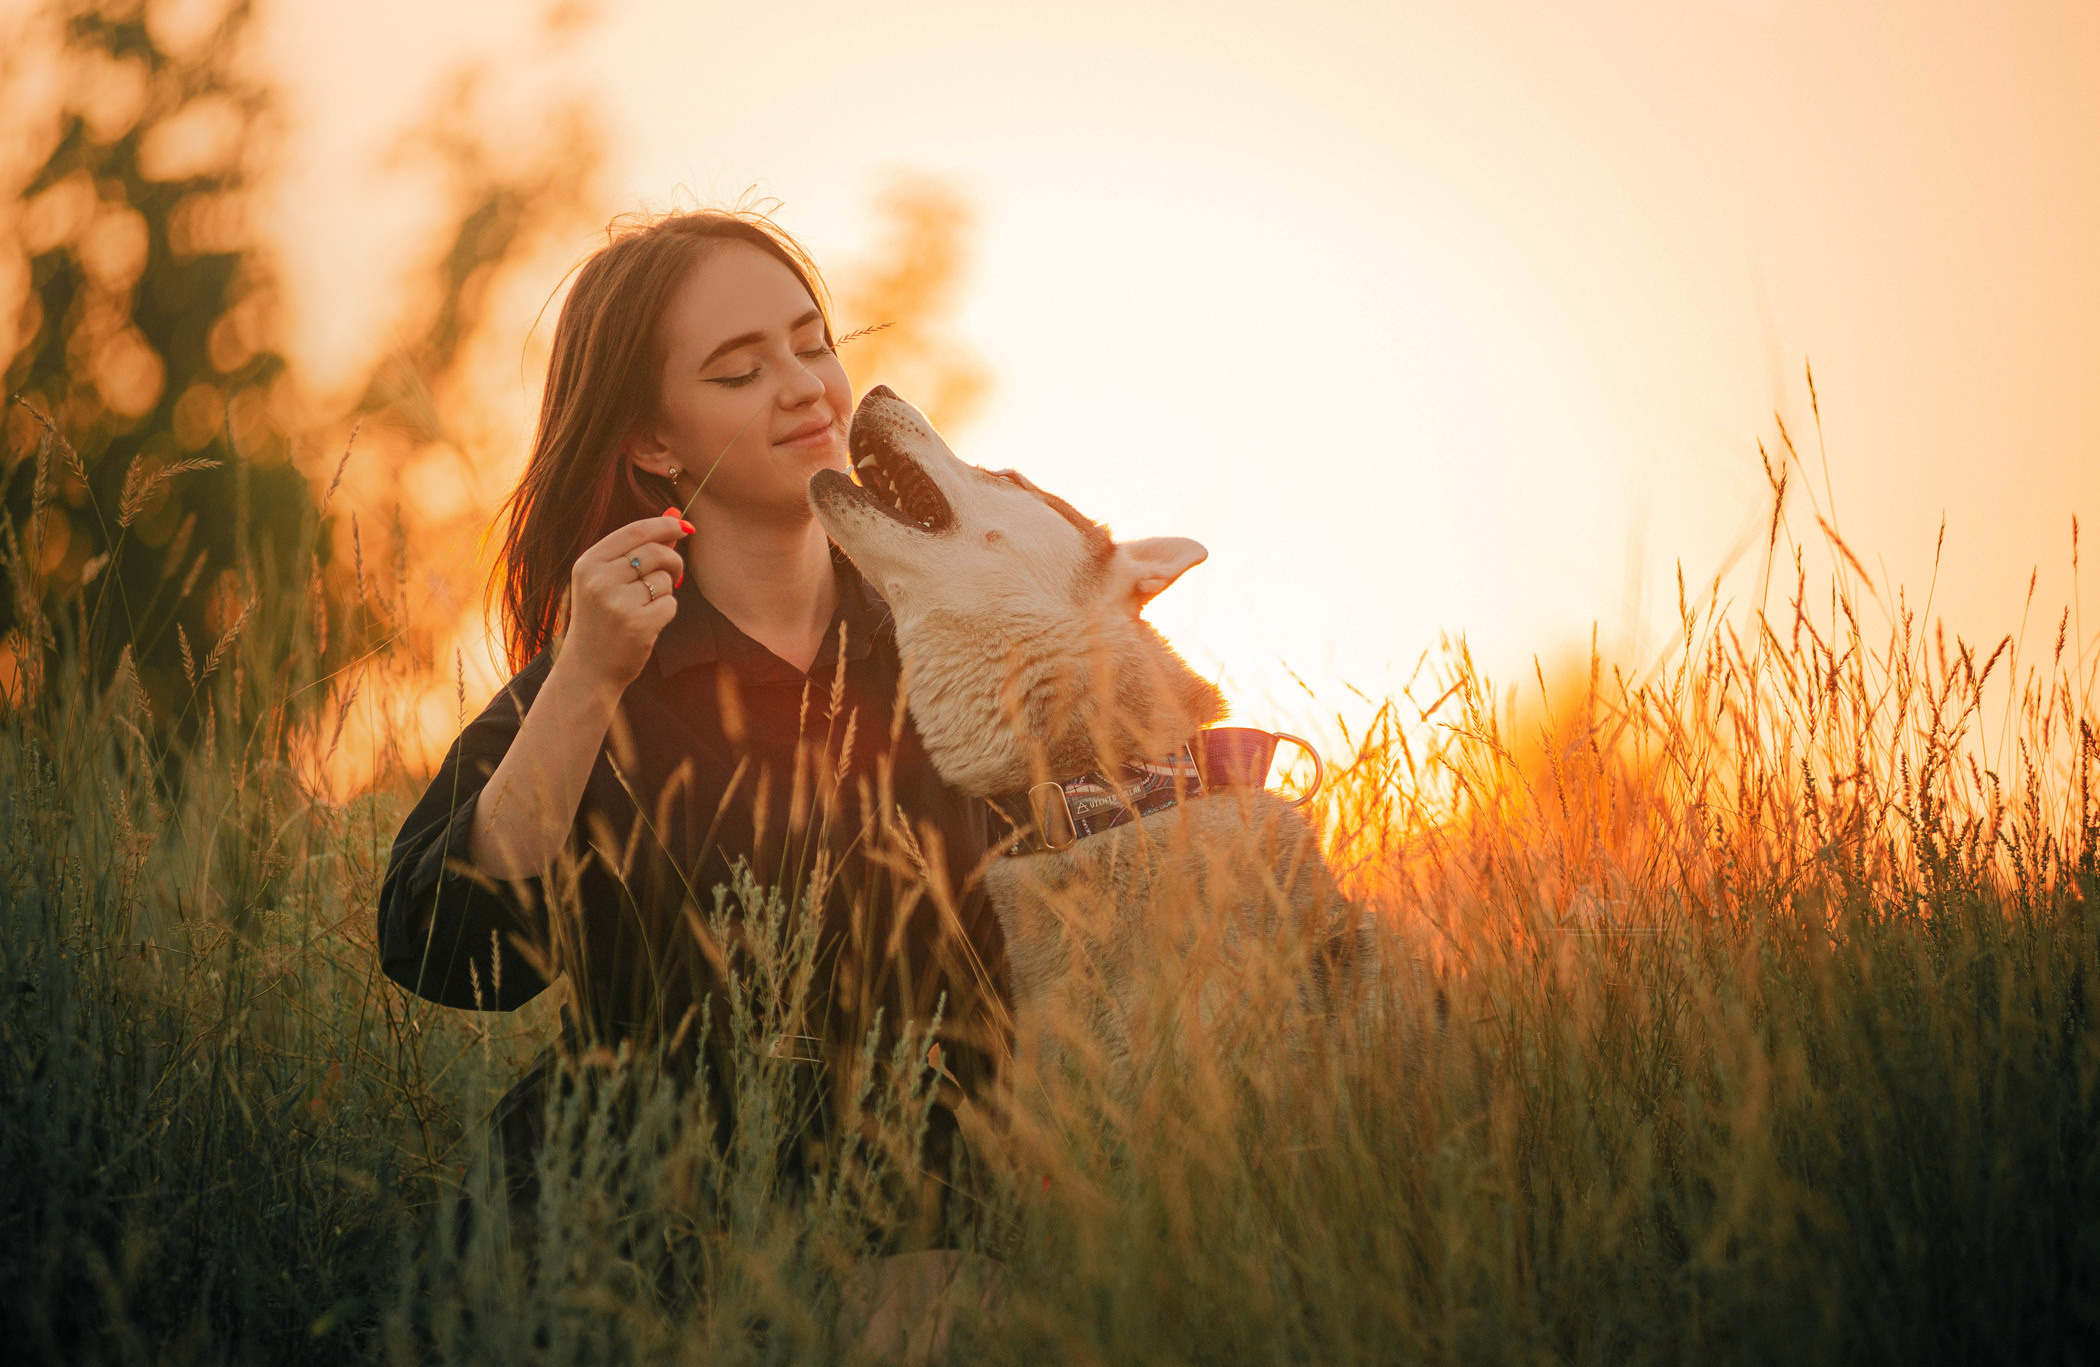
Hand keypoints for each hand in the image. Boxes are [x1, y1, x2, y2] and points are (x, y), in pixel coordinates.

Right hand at [556, 509, 690, 696]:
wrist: (588, 669)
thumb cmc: (601, 619)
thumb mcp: (607, 580)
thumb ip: (639, 549)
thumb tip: (675, 517)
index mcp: (588, 564)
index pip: (635, 531)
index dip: (664, 525)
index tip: (683, 526)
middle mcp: (599, 580)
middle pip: (656, 552)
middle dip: (673, 560)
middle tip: (674, 573)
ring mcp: (618, 604)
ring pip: (665, 580)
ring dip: (665, 591)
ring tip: (645, 606)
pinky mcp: (637, 625)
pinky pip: (671, 604)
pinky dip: (666, 612)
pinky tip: (647, 624)